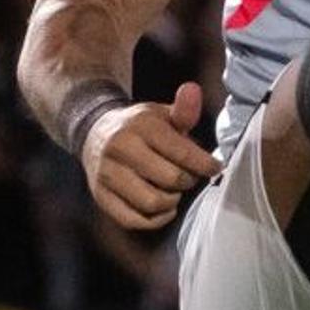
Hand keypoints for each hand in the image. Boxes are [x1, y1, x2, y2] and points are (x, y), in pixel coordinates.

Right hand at [81, 83, 217, 232]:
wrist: (94, 133)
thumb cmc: (139, 128)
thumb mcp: (161, 114)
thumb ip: (183, 109)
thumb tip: (193, 90)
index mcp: (140, 126)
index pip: (182, 152)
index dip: (206, 164)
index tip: (214, 167)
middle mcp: (120, 148)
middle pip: (171, 180)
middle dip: (188, 181)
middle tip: (189, 177)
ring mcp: (107, 174)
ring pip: (153, 203)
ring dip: (171, 201)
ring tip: (173, 191)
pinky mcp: (101, 196)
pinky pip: (134, 220)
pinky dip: (155, 219)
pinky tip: (162, 207)